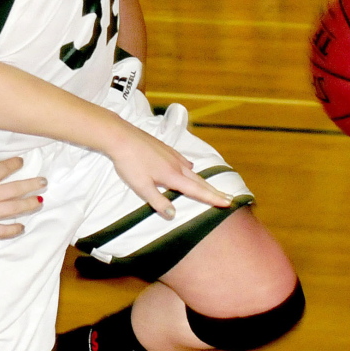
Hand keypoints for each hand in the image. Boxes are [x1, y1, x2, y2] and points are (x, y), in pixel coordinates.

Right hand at [0, 146, 44, 241]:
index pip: (3, 169)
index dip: (14, 164)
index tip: (22, 162)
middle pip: (16, 189)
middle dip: (31, 184)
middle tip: (44, 182)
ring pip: (14, 208)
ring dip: (28, 204)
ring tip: (40, 202)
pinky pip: (2, 230)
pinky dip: (13, 229)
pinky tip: (22, 227)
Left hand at [108, 130, 231, 219]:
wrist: (121, 136)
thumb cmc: (130, 163)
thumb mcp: (141, 187)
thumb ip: (157, 201)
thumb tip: (173, 214)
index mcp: (172, 176)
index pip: (197, 191)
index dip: (213, 198)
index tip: (228, 203)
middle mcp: (176, 165)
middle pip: (199, 180)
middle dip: (214, 190)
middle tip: (228, 197)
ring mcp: (171, 154)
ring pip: (191, 170)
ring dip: (203, 180)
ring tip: (211, 187)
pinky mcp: (164, 147)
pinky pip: (183, 160)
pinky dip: (190, 167)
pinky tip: (189, 166)